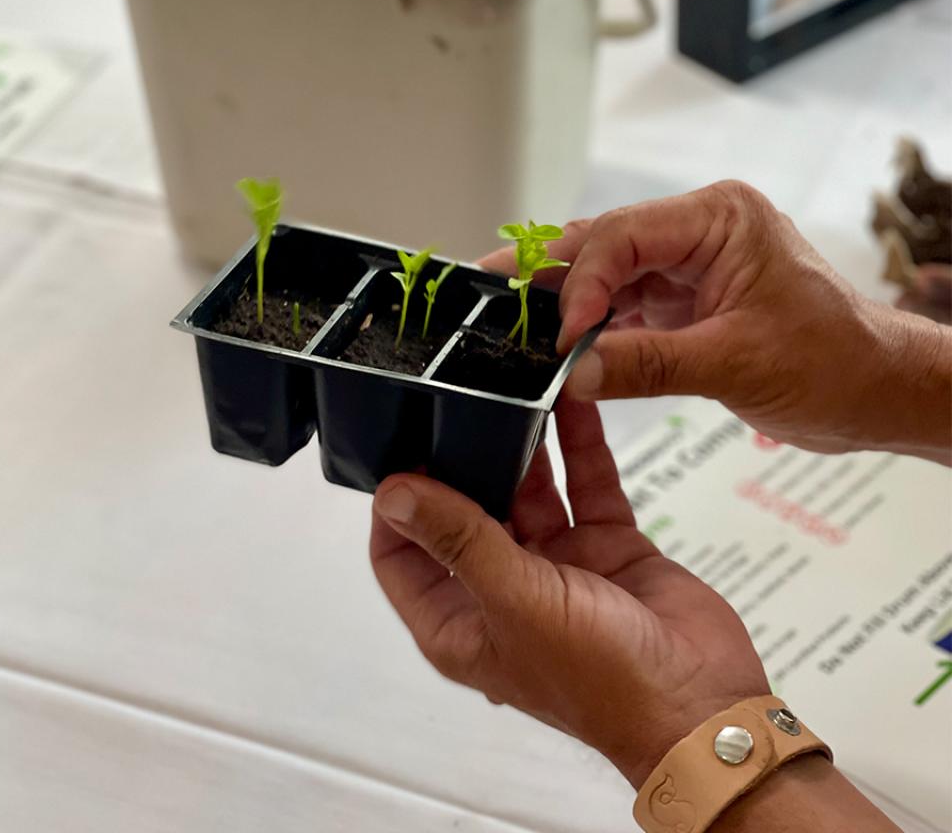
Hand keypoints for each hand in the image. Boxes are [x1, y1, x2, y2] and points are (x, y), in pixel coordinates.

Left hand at [369, 398, 767, 786]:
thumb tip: (392, 493)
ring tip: (514, 386)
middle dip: (464, 460)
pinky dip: (581, 446)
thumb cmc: (597, 674)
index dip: (396, 508)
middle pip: (467, 513)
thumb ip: (458, 540)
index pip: (402, 557)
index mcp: (460, 621)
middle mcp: (501, 589)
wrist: (703, 707)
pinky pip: (586, 486)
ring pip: (530, 492)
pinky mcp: (607, 546)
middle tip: (458, 396)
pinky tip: (574, 399)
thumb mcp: (515, 602)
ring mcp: (557, 566)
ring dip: (524, 446)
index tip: (401, 447)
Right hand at [480, 181, 950, 461]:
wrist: (876, 390)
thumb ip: (647, 364)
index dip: (582, 282)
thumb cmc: (836, 360)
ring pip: (606, 274)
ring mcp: (688, 266)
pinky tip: (555, 342)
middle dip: (548, 273)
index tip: (562, 335)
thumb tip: (573, 372)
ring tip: (507, 314)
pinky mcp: (682, 300)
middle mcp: (698, 232)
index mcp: (720, 219)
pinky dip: (590, 326)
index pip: (623, 235)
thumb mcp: (735, 362)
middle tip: (488, 291)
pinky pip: (622, 306)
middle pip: (603, 245)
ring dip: (562, 299)